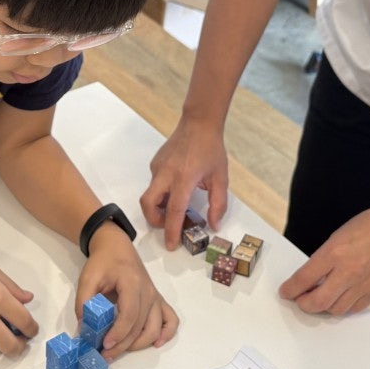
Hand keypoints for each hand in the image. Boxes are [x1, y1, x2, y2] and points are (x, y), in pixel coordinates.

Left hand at [78, 224, 179, 358]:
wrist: (117, 247)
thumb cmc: (102, 262)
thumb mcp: (87, 278)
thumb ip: (83, 302)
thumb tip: (84, 329)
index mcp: (132, 284)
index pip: (130, 315)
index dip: (118, 333)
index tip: (104, 345)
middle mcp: (148, 292)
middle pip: (140, 326)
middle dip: (123, 345)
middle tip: (105, 354)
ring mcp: (155, 297)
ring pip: (155, 328)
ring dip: (140, 344)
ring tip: (120, 350)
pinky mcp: (158, 301)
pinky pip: (171, 319)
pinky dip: (167, 333)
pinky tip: (155, 343)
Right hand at [140, 117, 228, 249]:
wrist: (199, 123)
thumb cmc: (211, 149)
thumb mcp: (220, 178)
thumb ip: (218, 204)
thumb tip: (213, 225)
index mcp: (184, 178)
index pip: (174, 210)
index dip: (172, 230)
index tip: (171, 245)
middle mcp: (166, 174)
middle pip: (148, 204)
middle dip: (154, 221)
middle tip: (168, 226)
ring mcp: (157, 168)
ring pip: (150, 195)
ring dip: (159, 207)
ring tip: (176, 208)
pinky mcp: (154, 163)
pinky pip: (154, 184)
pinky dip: (162, 193)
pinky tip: (177, 188)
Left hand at [277, 205, 369, 315]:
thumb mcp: (338, 236)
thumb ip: (324, 258)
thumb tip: (310, 277)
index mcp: (334, 253)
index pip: (304, 279)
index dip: (290, 289)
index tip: (285, 292)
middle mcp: (347, 272)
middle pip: (317, 302)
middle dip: (303, 304)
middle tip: (299, 300)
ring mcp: (363, 284)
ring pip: (335, 309)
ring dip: (322, 308)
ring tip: (318, 300)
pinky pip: (354, 309)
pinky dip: (342, 308)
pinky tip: (337, 300)